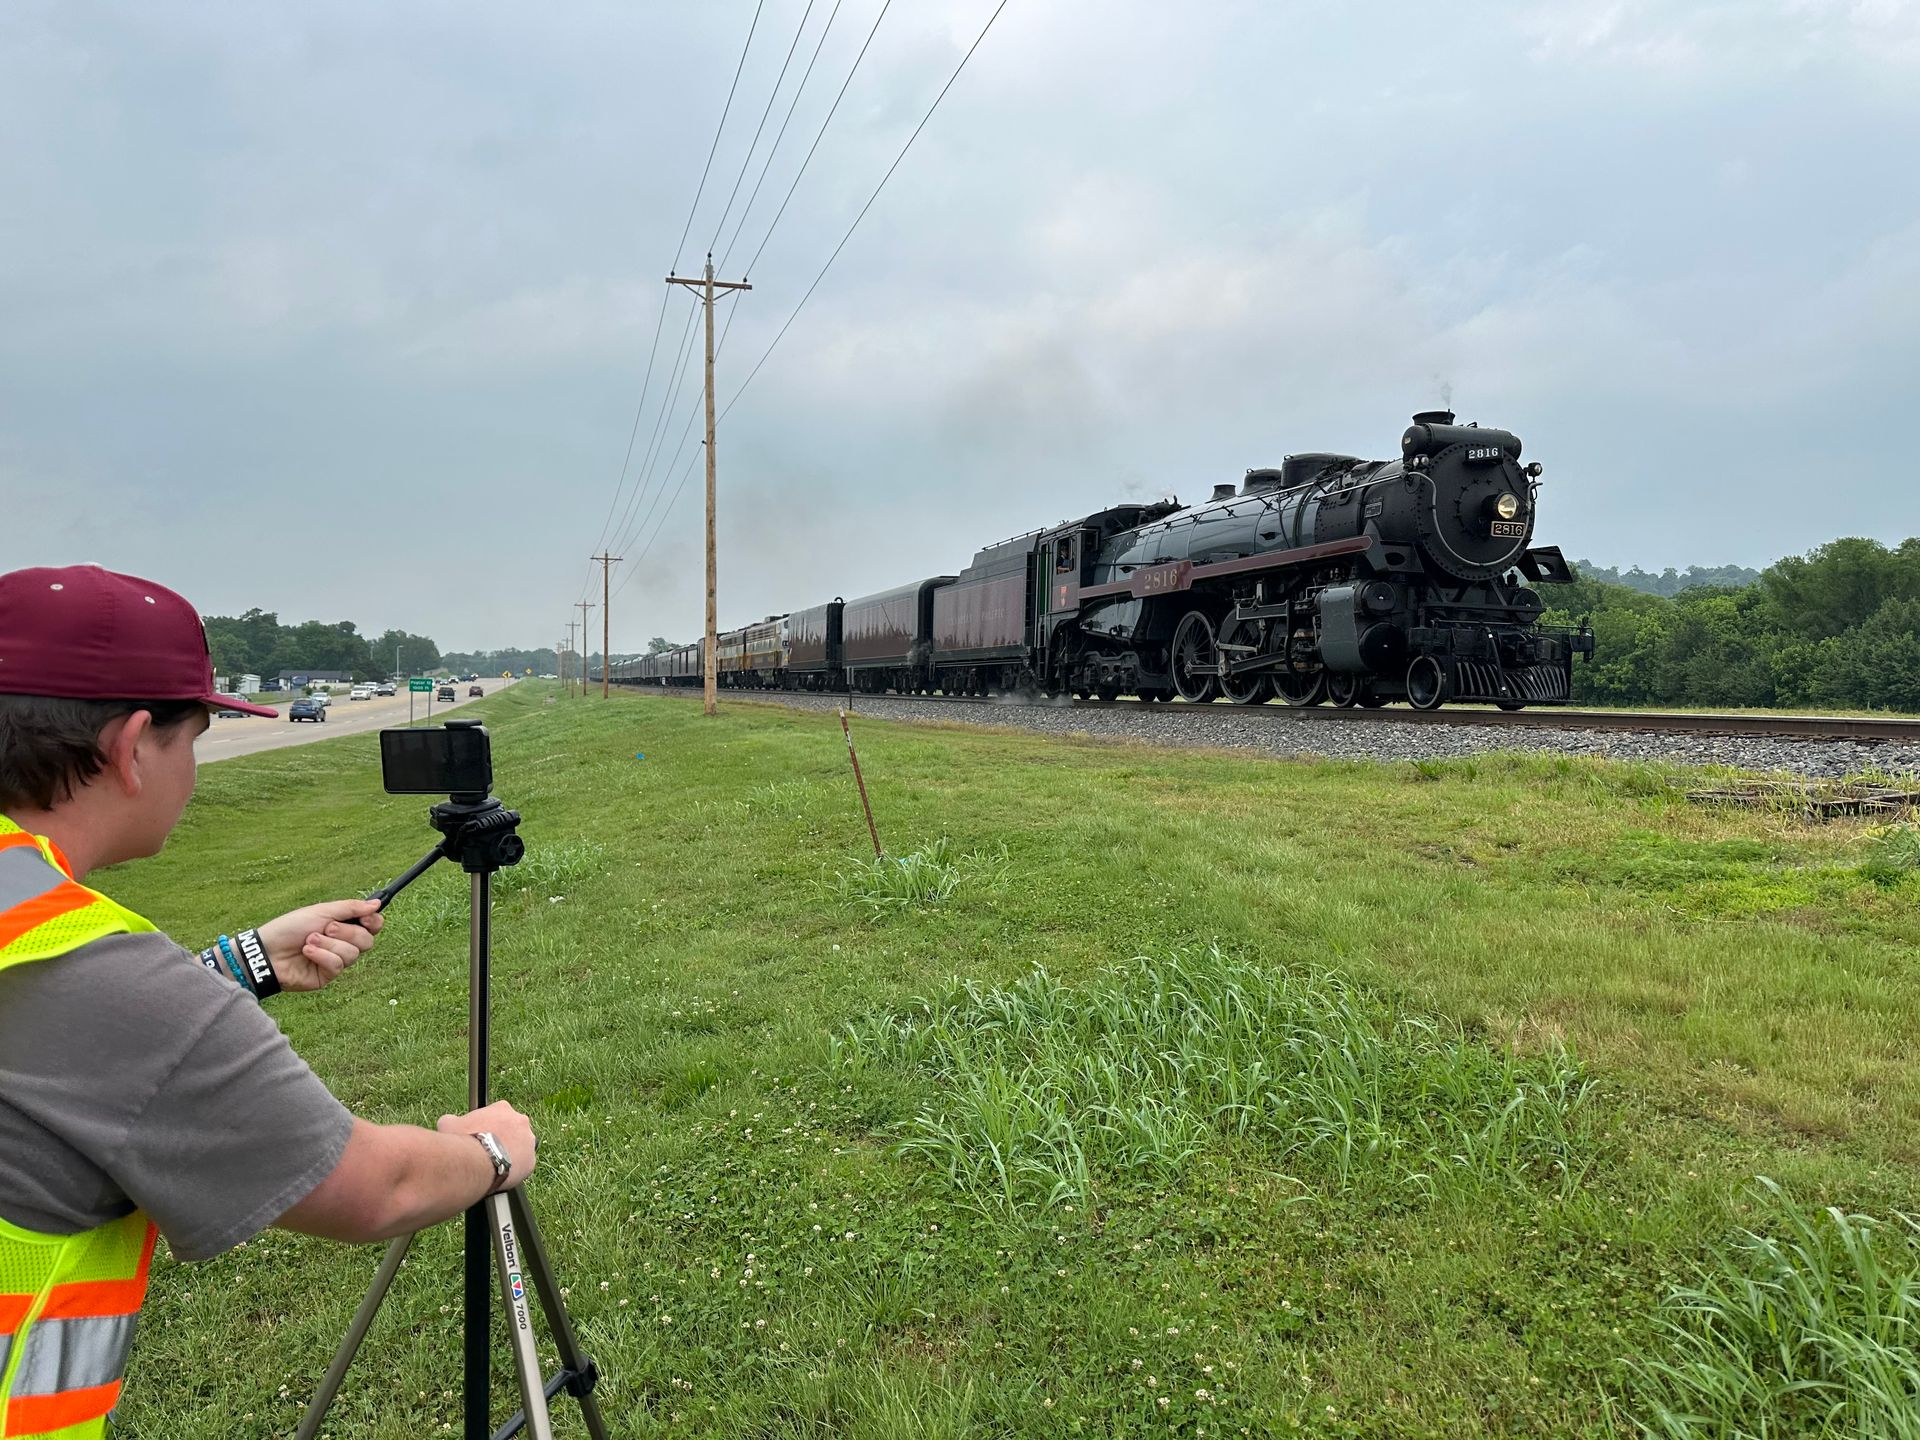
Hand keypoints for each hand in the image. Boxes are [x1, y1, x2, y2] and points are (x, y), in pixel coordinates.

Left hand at [255, 899, 384, 991]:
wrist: (267, 950)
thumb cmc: (290, 928)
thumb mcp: (321, 911)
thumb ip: (350, 908)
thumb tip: (377, 904)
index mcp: (343, 926)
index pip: (372, 926)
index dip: (374, 922)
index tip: (366, 918)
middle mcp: (342, 944)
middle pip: (367, 940)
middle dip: (347, 933)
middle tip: (328, 928)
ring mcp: (335, 960)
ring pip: (353, 954)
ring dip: (329, 945)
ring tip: (309, 941)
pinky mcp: (327, 976)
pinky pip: (338, 965)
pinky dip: (322, 956)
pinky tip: (307, 952)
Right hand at [438, 1101, 537, 1189]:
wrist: (476, 1162)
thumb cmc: (463, 1140)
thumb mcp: (449, 1124)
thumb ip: (451, 1120)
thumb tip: (446, 1121)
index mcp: (502, 1108)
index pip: (497, 1115)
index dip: (487, 1126)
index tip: (480, 1136)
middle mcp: (520, 1121)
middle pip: (512, 1130)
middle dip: (501, 1139)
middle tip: (487, 1151)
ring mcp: (529, 1141)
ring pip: (520, 1148)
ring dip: (509, 1154)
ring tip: (493, 1165)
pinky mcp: (531, 1162)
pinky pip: (523, 1166)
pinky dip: (513, 1170)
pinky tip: (500, 1174)